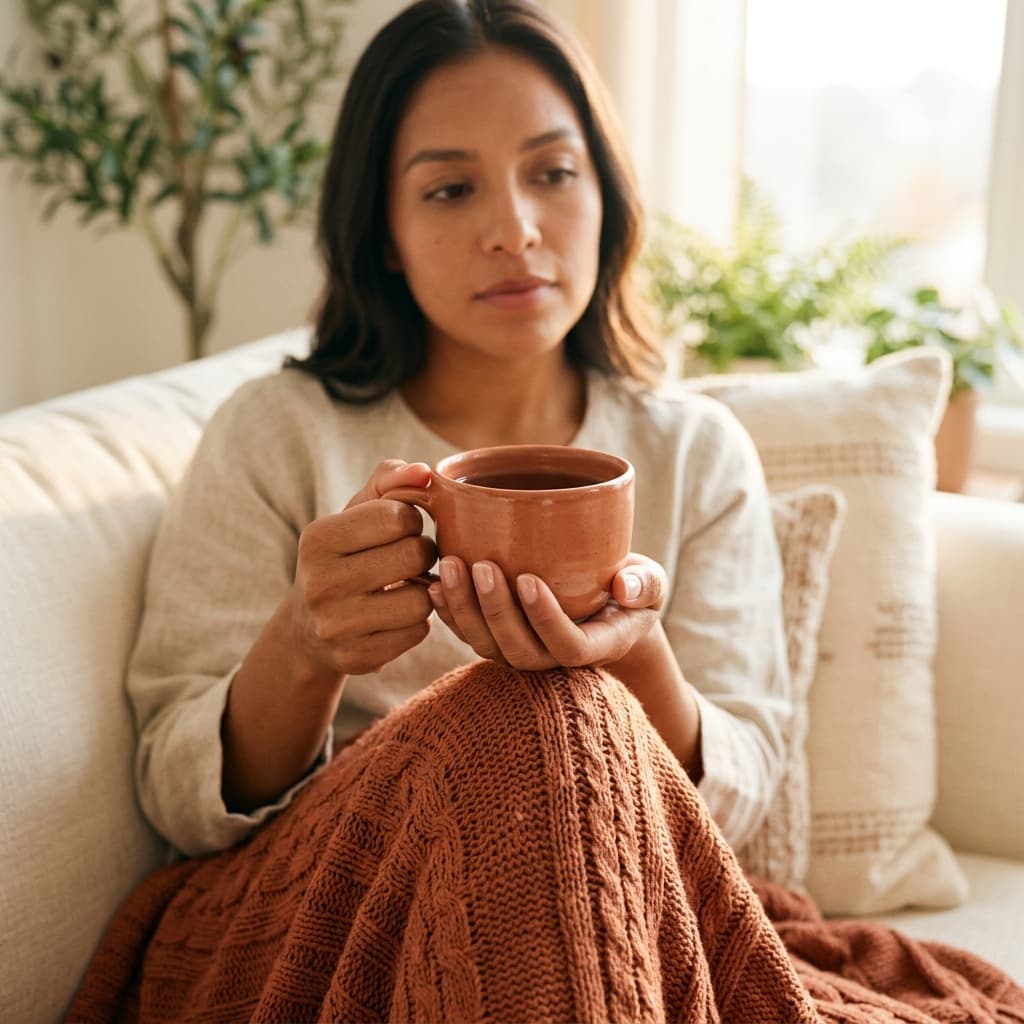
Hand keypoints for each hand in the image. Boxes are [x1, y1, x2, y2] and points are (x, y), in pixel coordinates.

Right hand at [284, 460, 437, 677]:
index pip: (398, 516)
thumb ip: (390, 480)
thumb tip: (424, 472)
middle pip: (415, 556)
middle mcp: (319, 583)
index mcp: (317, 539)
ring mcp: (336, 626)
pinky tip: (397, 615)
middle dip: (422, 554)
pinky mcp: (356, 658)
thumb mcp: (355, 513)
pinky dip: (417, 621)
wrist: (308, 628)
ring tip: (406, 586)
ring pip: (422, 599)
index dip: (411, 520)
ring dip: (423, 590)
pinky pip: (418, 632)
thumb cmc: (344, 556)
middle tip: (409, 560)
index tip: (399, 530)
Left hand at [428, 553, 666, 670]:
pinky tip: (433, 582)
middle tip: (481, 565)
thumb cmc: (629, 591)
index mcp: (595, 646)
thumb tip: (625, 586)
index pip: (567, 647)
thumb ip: (645, 585)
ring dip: (463, 609)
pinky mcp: (497, 638)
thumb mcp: (652, 585)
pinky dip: (448, 612)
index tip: (529, 578)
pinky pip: (468, 634)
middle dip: (495, 610)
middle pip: (518, 650)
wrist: (604, 604)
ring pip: (486, 645)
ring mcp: (521, 650)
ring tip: (450, 565)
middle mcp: (552, 657)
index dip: (545, 619)